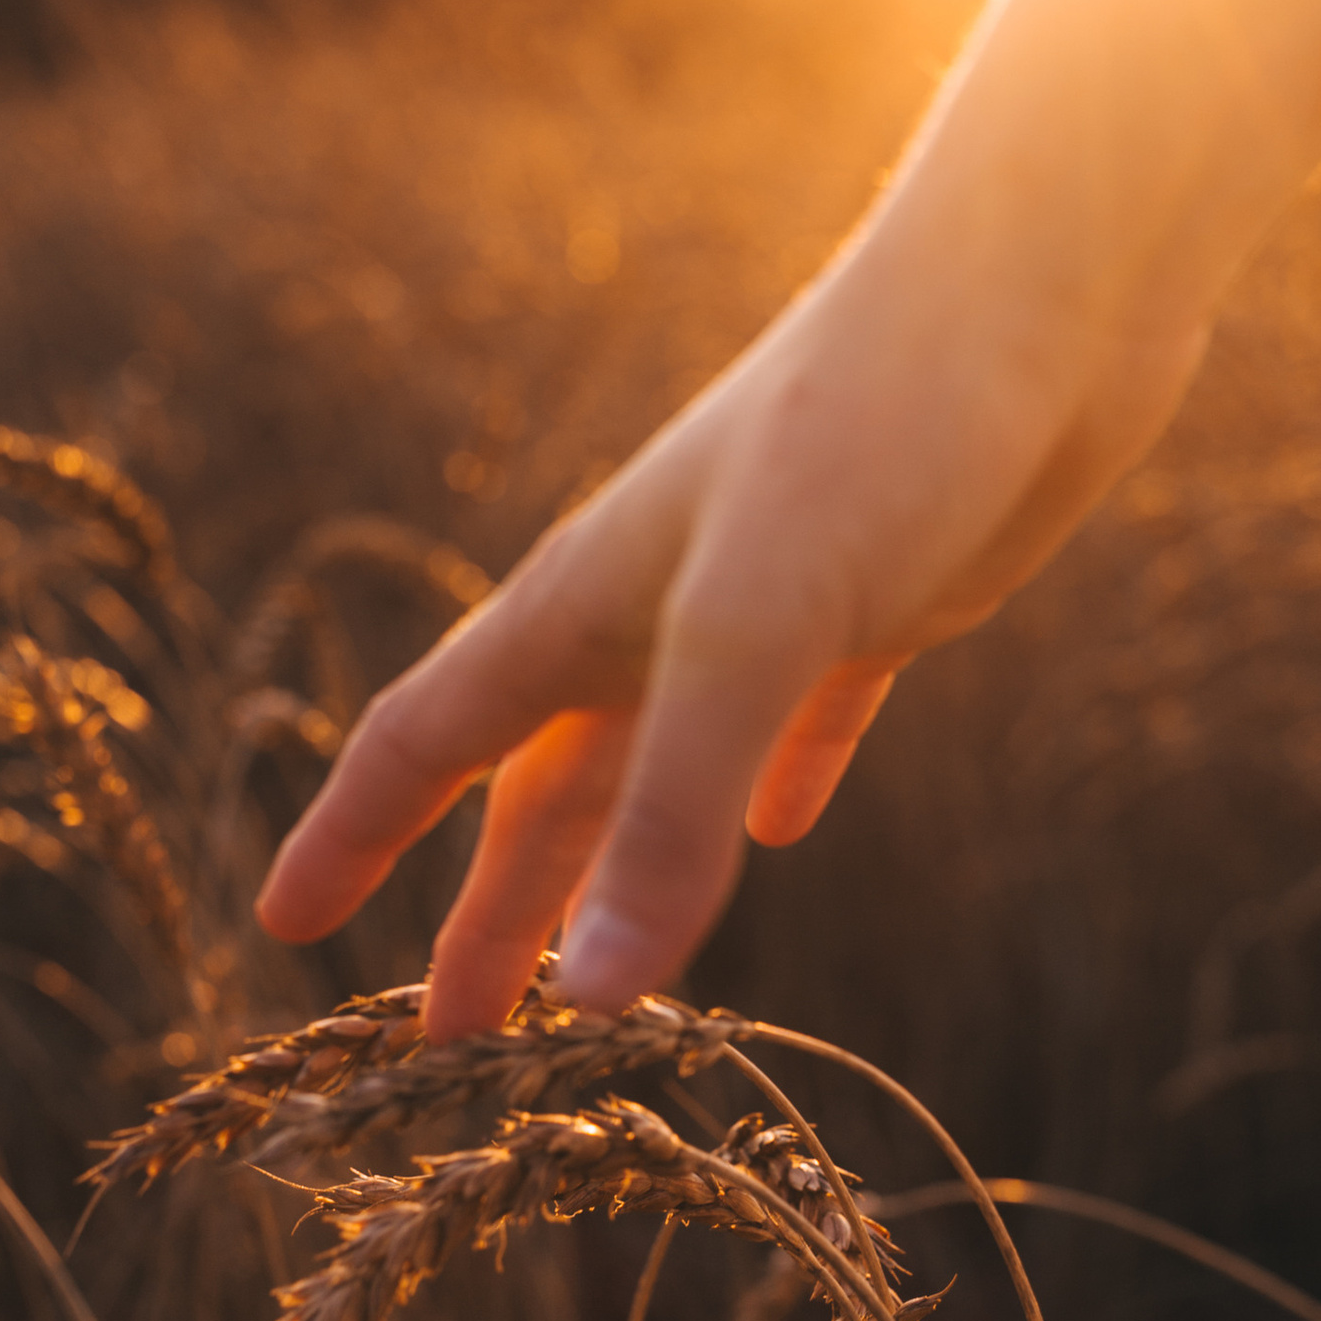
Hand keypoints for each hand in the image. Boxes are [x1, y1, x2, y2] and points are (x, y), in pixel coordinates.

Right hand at [254, 227, 1207, 1035]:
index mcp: (582, 605)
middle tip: (450, 1042)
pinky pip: (801, 717)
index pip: (422, 741)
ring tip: (598, 977)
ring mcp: (765, 603)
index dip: (348, 838)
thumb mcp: (756, 633)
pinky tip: (787, 831)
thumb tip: (588, 993)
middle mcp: (651, 608)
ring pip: (656, 770)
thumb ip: (670, 814)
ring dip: (614, 870)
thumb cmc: (878, 426)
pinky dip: (774, 786)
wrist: (1043, 278)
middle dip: (488, 913)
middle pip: (538, 793)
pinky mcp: (881, 597)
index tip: (278, 928)